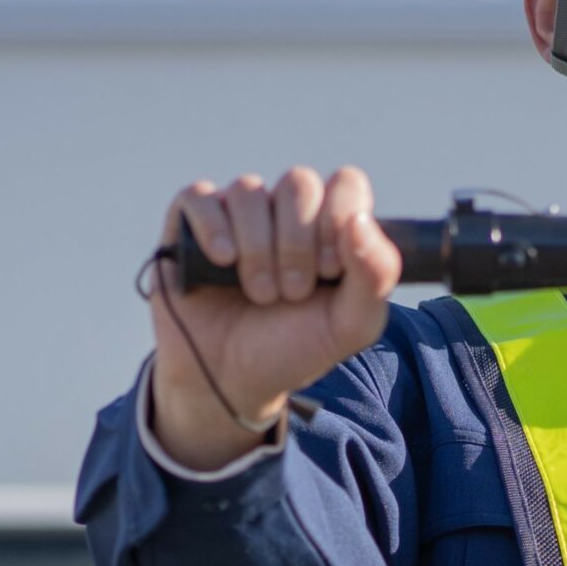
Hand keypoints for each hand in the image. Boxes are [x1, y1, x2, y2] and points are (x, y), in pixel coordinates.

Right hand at [148, 166, 402, 471]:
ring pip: (249, 192)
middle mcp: (282, 211)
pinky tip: (222, 262)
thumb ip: (377, 276)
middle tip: (292, 293)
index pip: (345, 184)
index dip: (338, 220)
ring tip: (259, 294)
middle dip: (297, 245)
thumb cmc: (292, 348)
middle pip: (298, 183)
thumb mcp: (351, 325)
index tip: (329, 271)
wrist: (232, 382)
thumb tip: (360, 220)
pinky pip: (199, 196)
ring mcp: (235, 214)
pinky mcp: (189, 225)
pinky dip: (213, 228)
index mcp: (328, 225)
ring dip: (257, 250)